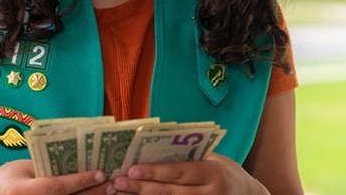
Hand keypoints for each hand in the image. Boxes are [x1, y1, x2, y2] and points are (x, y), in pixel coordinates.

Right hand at [0, 159, 111, 194]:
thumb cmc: (11, 175)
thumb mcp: (27, 166)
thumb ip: (50, 166)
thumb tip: (81, 159)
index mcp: (24, 191)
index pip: (57, 187)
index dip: (80, 181)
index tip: (100, 173)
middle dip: (93, 193)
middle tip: (113, 184)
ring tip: (111, 191)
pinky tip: (97, 194)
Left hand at [111, 154, 267, 194]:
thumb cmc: (227, 174)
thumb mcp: (215, 161)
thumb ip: (190, 160)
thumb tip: (154, 155)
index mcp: (212, 173)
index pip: (178, 172)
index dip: (154, 172)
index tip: (132, 169)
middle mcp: (208, 194)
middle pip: (169, 192)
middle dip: (141, 188)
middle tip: (118, 183)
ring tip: (122, 194)